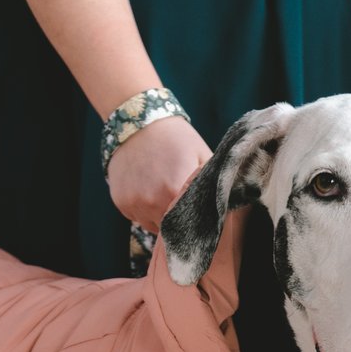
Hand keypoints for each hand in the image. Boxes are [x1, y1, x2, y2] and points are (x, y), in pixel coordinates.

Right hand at [106, 116, 209, 234]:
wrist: (139, 122)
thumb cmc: (176, 138)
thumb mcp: (202, 155)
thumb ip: (214, 182)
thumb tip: (228, 203)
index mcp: (175, 192)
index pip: (191, 224)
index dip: (196, 222)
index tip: (199, 215)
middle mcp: (152, 202)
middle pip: (171, 229)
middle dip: (179, 221)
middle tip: (183, 205)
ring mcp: (134, 203)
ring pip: (152, 226)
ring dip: (160, 217)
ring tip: (164, 194)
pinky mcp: (121, 203)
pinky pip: (137, 217)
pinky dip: (144, 210)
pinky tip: (148, 190)